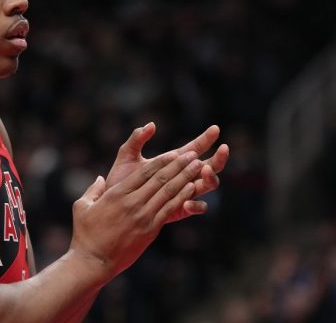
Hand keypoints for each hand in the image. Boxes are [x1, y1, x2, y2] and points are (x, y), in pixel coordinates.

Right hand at [69, 143, 202, 279]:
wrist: (94, 261)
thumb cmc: (85, 234)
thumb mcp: (82, 207)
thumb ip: (93, 190)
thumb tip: (100, 179)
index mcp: (117, 194)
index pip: (144, 172)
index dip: (162, 161)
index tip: (174, 153)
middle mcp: (132, 203)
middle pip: (160, 179)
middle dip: (178, 165)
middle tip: (193, 154)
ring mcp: (143, 216)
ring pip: (168, 192)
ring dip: (184, 178)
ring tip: (197, 167)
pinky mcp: (150, 230)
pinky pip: (169, 209)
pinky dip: (182, 197)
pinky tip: (191, 189)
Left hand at [106, 123, 228, 222]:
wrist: (113, 205)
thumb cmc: (120, 179)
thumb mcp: (127, 156)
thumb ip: (137, 139)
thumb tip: (151, 125)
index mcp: (173, 161)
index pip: (195, 148)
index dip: (206, 138)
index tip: (215, 128)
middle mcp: (183, 177)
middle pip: (210, 166)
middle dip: (219, 158)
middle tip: (223, 149)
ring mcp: (183, 193)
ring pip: (207, 185)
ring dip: (210, 178)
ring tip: (205, 171)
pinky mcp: (179, 210)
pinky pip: (197, 207)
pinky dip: (196, 203)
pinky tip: (187, 201)